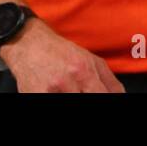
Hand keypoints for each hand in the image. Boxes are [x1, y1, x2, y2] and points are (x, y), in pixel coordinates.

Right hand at [0, 18, 124, 91]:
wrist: (26, 42)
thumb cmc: (59, 50)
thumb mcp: (90, 59)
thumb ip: (110, 81)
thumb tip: (120, 96)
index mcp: (83, 71)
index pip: (103, 97)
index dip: (104, 101)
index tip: (98, 97)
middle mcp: (66, 81)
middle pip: (86, 101)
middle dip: (84, 96)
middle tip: (79, 91)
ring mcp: (48, 90)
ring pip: (68, 103)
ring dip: (69, 96)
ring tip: (65, 90)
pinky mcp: (33, 94)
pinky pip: (49, 101)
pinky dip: (54, 96)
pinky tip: (53, 91)